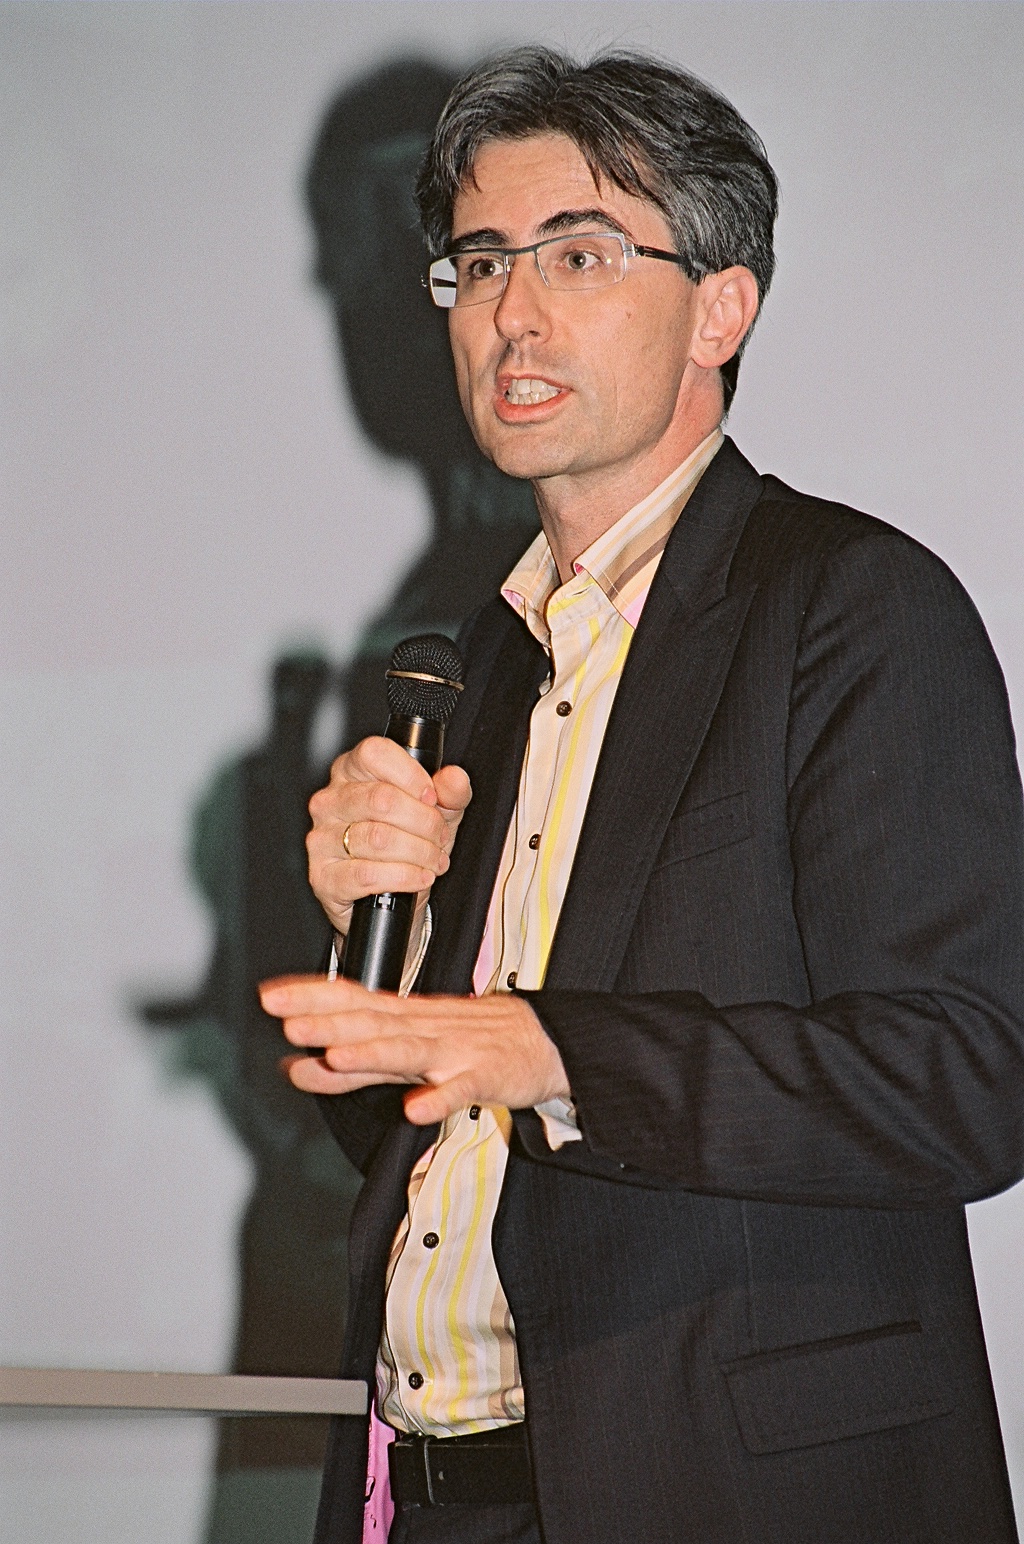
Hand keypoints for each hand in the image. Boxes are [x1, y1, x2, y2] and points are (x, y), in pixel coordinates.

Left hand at [260, 975, 570, 1124]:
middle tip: (287, 1022)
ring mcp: (453, 1051)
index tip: (269, 995)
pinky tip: (416, 1109)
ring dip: (371, 1052)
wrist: (548, 1039)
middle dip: (328, 1022)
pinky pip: (459, 1090)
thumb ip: (354, 1061)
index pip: (352, 999)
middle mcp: (423, 1028)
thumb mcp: (408, 1047)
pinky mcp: (483, 1077)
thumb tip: (295, 1064)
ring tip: (336, 1057)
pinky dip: (437, 1098)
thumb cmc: (474, 1041)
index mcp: (404, 1017)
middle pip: (371, 1022)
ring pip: (407, 1051)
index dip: (310, 997)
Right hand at [307, 737, 471, 935]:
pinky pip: (367, 874)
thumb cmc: (407, 843)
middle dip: (424, 822)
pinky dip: (404, 877)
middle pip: (381, 799)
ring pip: (377, 838)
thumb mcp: (438, 811)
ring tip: (434, 860)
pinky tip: (419, 877)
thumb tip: (454, 778)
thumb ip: (450, 791)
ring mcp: (321, 839)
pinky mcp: (323, 877)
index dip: (411, 775)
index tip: (432, 797)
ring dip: (418, 852)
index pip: (374, 753)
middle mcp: (330, 801)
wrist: (392, 898)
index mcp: (351, 772)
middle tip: (439, 837)